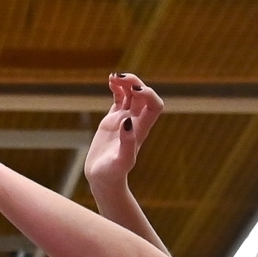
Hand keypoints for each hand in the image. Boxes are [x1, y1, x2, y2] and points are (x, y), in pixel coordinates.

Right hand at [85, 73, 162, 200]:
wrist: (102, 179)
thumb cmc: (112, 174)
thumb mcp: (120, 162)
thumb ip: (127, 144)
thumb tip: (127, 121)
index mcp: (141, 130)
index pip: (155, 106)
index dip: (149, 94)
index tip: (135, 90)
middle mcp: (135, 122)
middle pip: (143, 95)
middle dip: (135, 82)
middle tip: (120, 78)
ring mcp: (125, 119)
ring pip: (131, 94)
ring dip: (125, 82)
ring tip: (113, 77)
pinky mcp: (113, 120)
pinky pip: (119, 98)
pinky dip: (117, 88)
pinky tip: (110, 81)